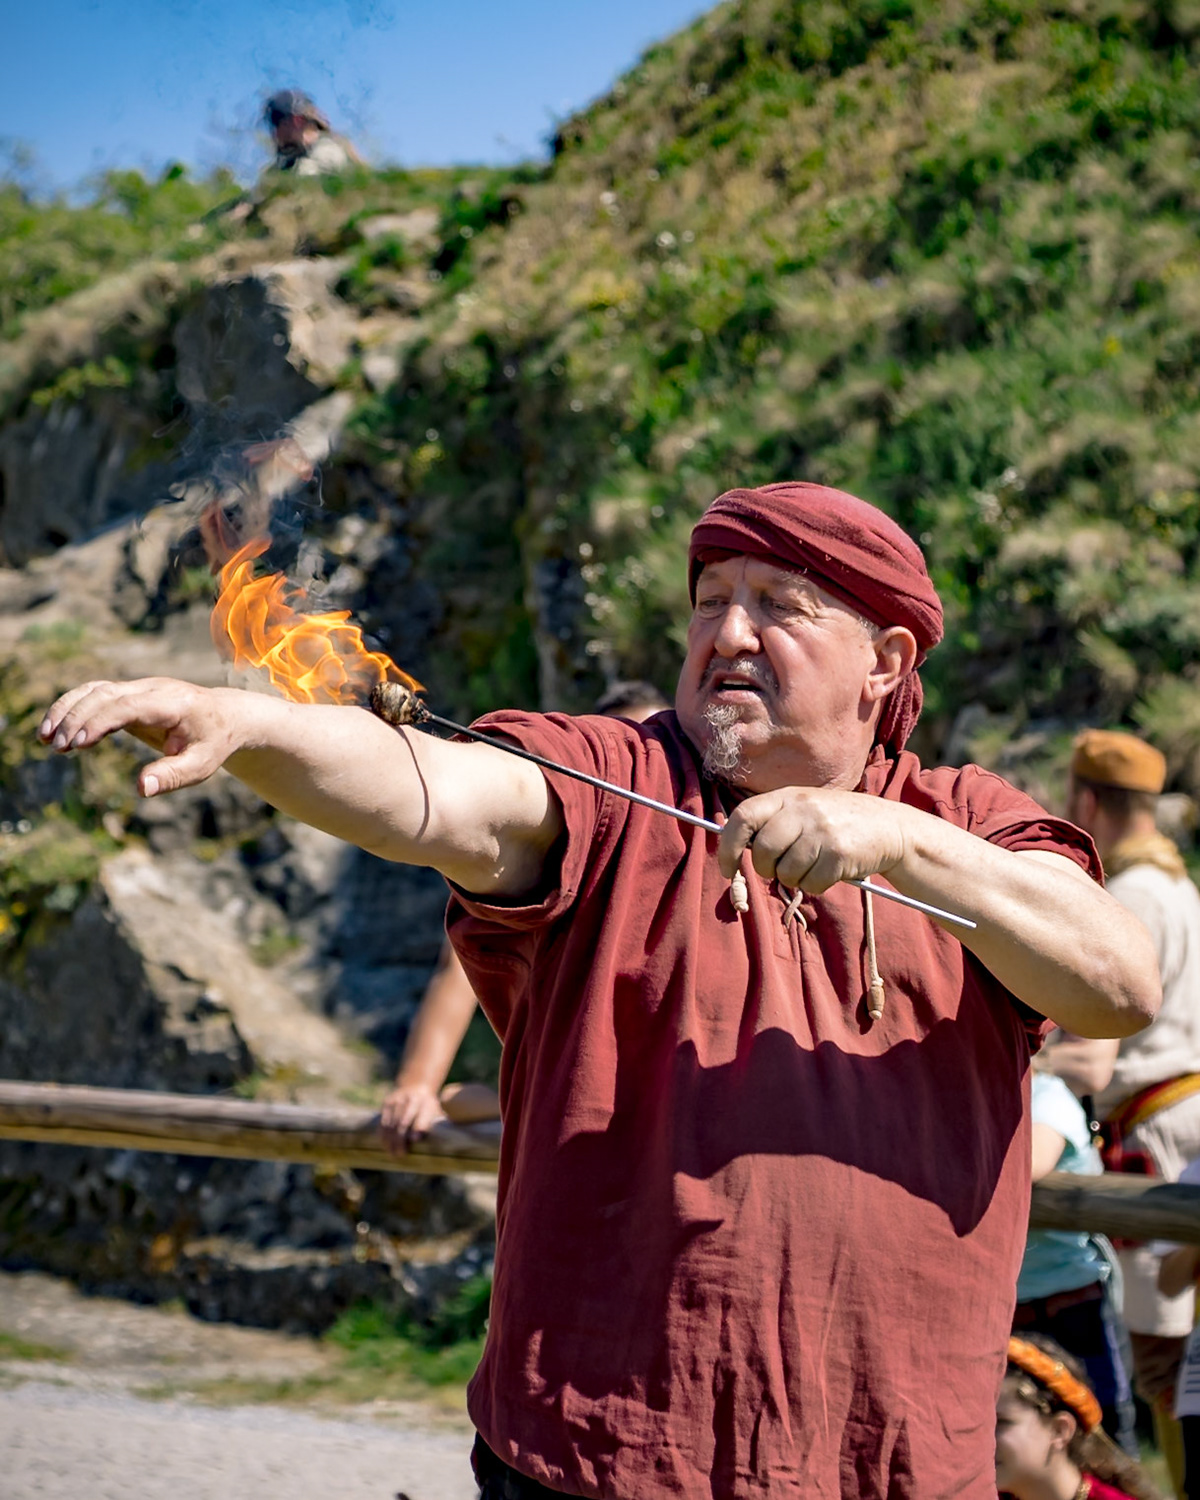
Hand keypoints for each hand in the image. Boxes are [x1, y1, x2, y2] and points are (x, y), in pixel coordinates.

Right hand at [39, 678, 241, 798]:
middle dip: (77, 717)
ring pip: (95, 690)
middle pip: (106, 694)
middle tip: (57, 747)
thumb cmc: (213, 742)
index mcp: (173, 702)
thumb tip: (141, 788)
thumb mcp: (202, 764)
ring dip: (67, 709)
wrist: (225, 715)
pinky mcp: (129, 693)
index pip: (130, 705)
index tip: (78, 742)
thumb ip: (173, 775)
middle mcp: (153, 688)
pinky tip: (54, 729)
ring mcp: (140, 687)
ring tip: (45, 739)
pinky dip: (72, 707)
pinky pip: (95, 694)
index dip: (101, 720)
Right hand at [379, 1082, 448, 1153]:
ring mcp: (397, 1100)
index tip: (415, 1140)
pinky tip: (385, 1144)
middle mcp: (411, 1099)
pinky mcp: (387, 1103)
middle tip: (400, 1154)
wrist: (417, 1085)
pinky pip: (383, 1122)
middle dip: (400, 1140)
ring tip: (392, 1153)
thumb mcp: (436, 1112)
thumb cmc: (429, 1106)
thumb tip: (441, 1145)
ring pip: (391, 1123)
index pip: (421, 1117)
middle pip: (403, 1122)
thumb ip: (435, 1126)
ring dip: (390, 1140)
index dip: (418, 1128)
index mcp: (426, 1102)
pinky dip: (383, 1134)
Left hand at [717, 787, 908, 891]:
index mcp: (788, 796)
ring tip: (814, 864)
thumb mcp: (804, 809)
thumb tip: (738, 849)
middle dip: (768, 870)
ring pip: (786, 872)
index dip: (728, 846)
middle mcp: (803, 809)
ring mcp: (822, 830)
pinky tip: (831, 870)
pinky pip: (810, 884)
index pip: (744, 816)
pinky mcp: (839, 853)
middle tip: (782, 869)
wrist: (889, 827)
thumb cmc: (836, 822)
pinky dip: (816, 886)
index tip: (727, 868)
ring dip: (795, 878)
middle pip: (764, 852)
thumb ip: (773, 822)